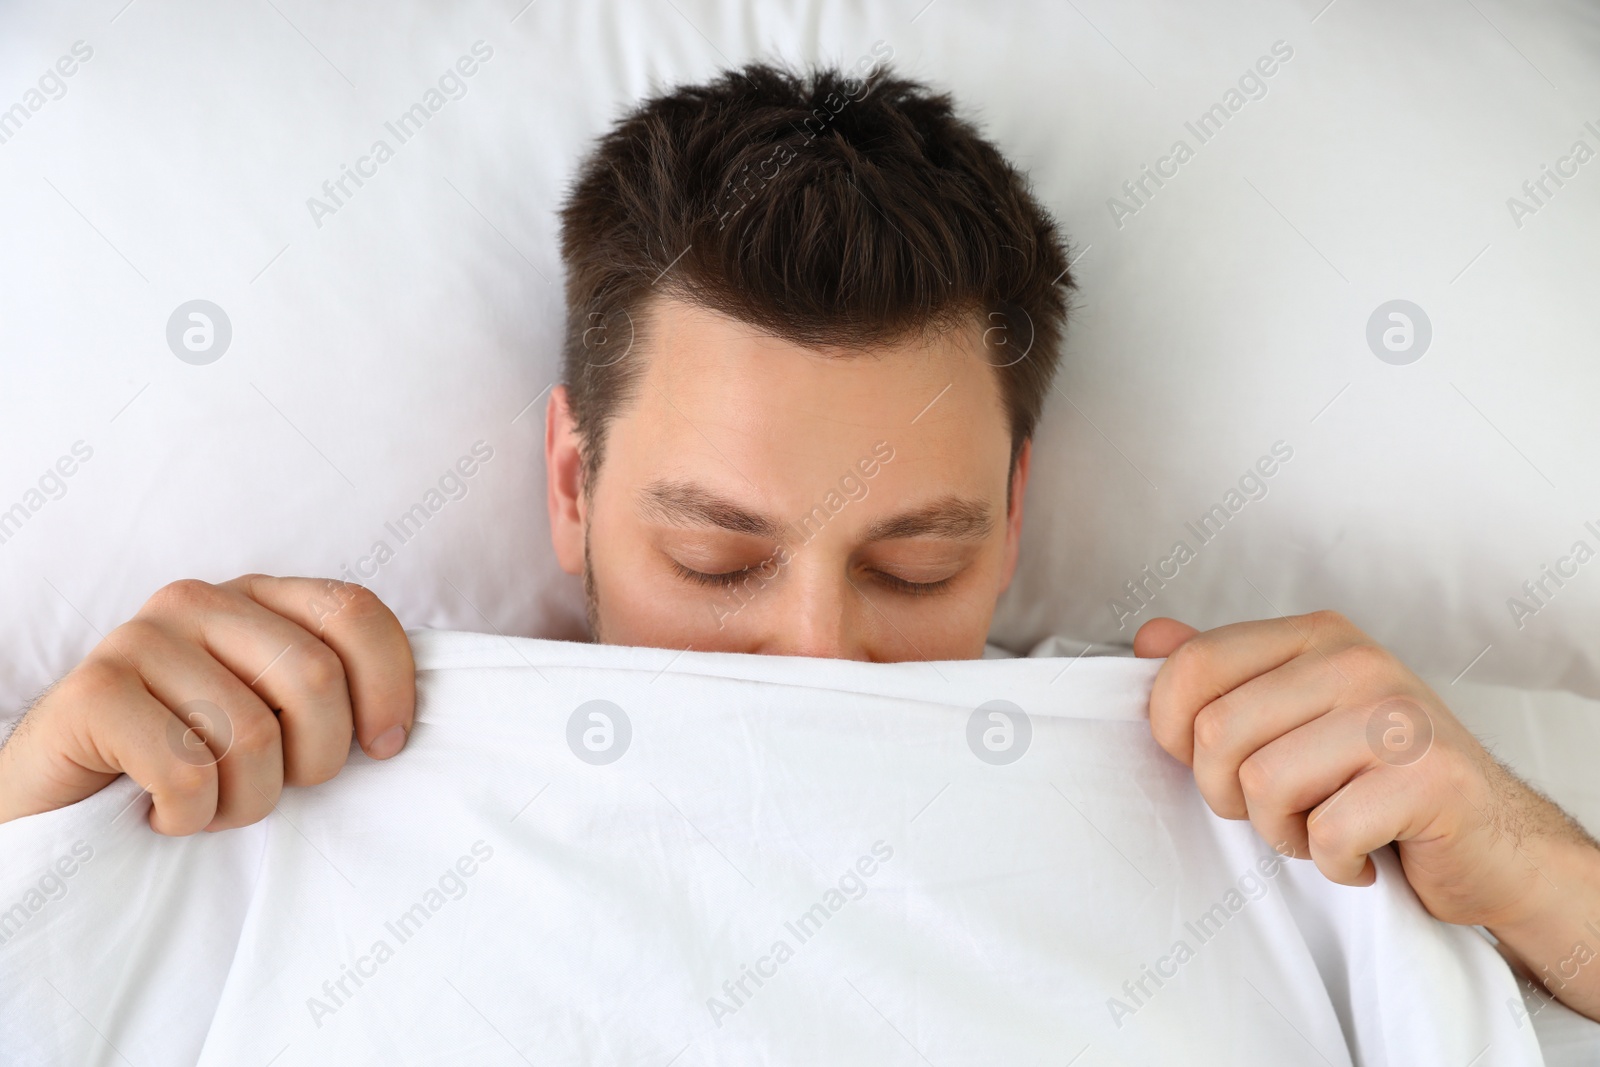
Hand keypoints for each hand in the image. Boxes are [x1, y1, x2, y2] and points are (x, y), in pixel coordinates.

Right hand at [0, 575, 414, 834]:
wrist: (56, 803)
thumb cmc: (183, 764)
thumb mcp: (274, 719)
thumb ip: (329, 694)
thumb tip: (401, 722)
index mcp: (257, 598)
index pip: (356, 613)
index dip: (390, 687)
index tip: (384, 749)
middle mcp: (199, 600)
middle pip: (316, 679)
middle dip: (315, 762)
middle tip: (276, 789)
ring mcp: (140, 637)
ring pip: (254, 736)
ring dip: (244, 803)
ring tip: (210, 805)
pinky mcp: (92, 691)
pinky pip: (189, 772)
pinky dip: (188, 818)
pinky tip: (160, 813)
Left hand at [1134, 612, 1595, 931]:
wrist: (1495, 843)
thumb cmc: (1377, 780)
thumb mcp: (1293, 714)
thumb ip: (1221, 673)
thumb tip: (1149, 639)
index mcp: (1315, 634)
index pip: (1191, 665)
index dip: (1172, 731)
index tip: (1210, 764)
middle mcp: (1356, 660)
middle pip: (1216, 733)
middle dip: (1229, 795)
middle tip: (1281, 810)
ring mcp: (1397, 715)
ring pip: (1264, 785)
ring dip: (1284, 833)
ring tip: (1325, 828)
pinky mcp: (1429, 779)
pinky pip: (1327, 834)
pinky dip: (1334, 863)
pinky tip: (1365, 854)